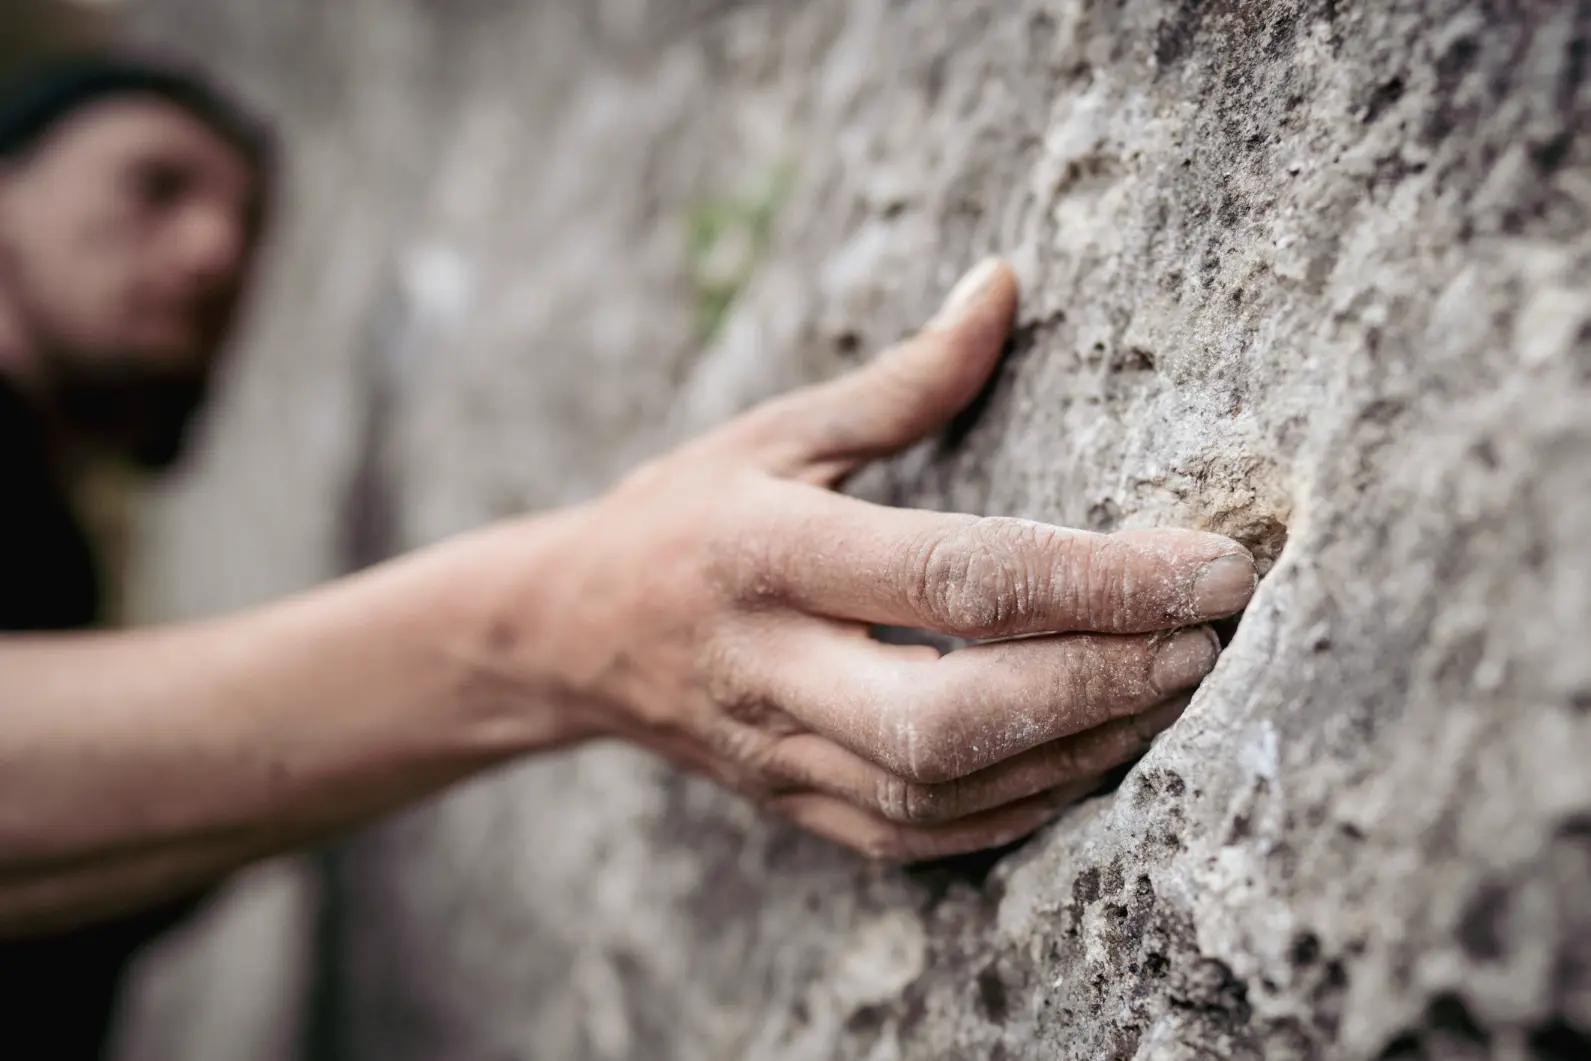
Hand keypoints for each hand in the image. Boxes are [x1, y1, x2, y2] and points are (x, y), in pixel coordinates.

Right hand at [531, 259, 1255, 858]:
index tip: (1214, 566)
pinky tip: (1092, 752)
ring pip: (946, 789)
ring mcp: (778, 754)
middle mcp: (769, 666)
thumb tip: (1004, 285)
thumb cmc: (682, 514)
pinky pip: (925, 834)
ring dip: (1082, 748)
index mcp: (767, 553)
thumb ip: (903, 380)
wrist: (569, 637)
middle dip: (1099, 685)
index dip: (1098, 579)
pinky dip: (1024, 803)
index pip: (954, 575)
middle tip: (1203, 642)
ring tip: (1172, 688)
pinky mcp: (795, 808)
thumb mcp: (774, 432)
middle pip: (951, 714)